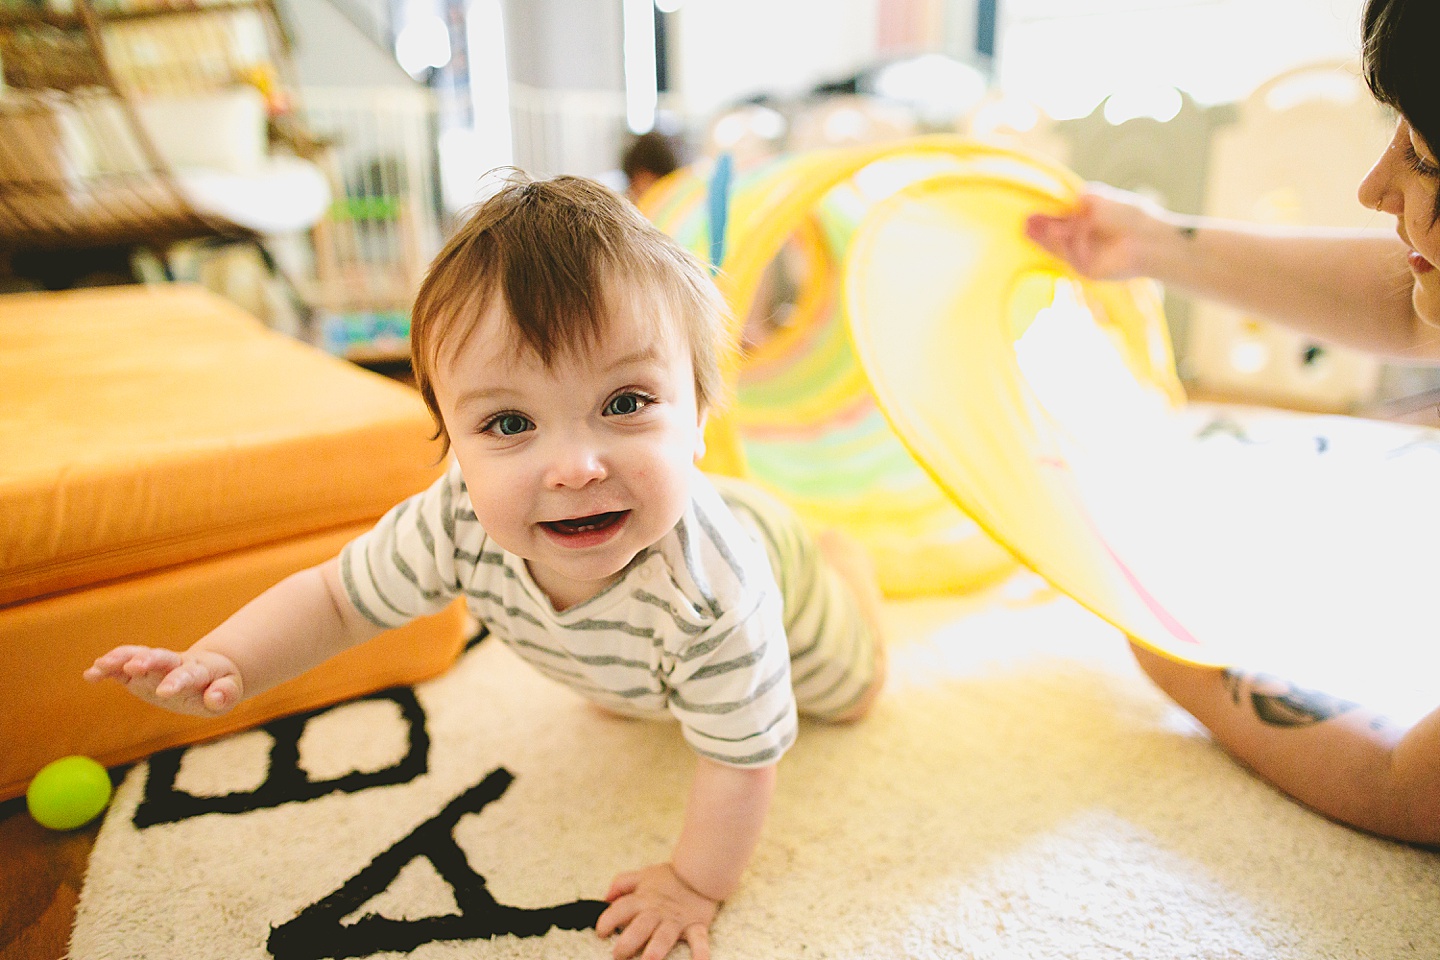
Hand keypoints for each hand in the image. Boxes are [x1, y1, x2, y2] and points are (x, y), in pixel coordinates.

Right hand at [84, 646, 242, 715]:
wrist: (208, 671)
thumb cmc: (219, 685)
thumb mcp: (229, 692)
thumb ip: (224, 695)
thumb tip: (214, 698)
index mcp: (200, 670)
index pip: (189, 674)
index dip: (177, 681)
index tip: (166, 691)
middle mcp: (174, 663)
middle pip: (161, 659)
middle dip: (147, 661)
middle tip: (133, 666)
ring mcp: (155, 666)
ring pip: (138, 657)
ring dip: (120, 659)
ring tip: (100, 665)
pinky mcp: (139, 672)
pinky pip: (122, 666)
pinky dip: (107, 668)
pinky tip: (90, 674)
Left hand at [596, 862, 718, 959]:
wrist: (701, 871)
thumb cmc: (669, 878)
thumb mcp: (643, 875)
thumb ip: (622, 883)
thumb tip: (605, 898)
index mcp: (643, 899)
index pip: (621, 908)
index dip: (608, 919)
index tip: (601, 932)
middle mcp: (658, 911)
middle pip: (640, 926)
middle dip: (628, 942)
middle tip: (618, 955)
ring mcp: (677, 920)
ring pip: (665, 935)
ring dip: (656, 948)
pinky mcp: (696, 926)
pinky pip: (699, 940)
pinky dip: (700, 952)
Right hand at [1024, 182, 1170, 280]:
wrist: (1152, 238)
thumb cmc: (1129, 215)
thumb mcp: (1096, 200)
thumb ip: (1074, 200)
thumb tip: (1052, 202)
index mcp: (1084, 224)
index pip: (1057, 223)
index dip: (1042, 219)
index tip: (1027, 214)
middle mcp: (1081, 242)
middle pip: (1053, 237)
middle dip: (1038, 231)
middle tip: (1023, 224)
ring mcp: (1083, 257)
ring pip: (1058, 248)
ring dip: (1047, 237)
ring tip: (1031, 225)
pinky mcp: (1087, 270)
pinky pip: (1071, 255)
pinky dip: (1072, 242)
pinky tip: (1076, 231)